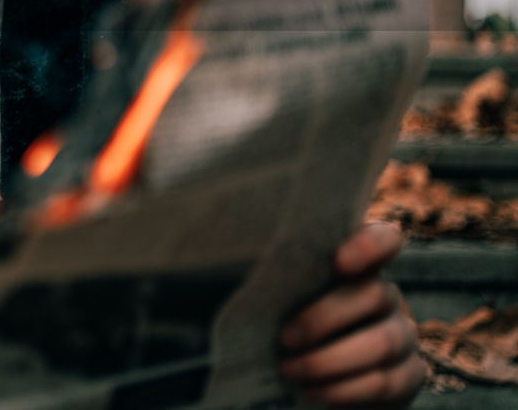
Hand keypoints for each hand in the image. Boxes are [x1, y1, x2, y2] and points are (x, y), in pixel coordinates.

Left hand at [278, 222, 426, 407]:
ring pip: (382, 341)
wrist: (305, 380)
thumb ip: (271, 276)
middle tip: (284, 337)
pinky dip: (344, 390)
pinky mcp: (408, 375)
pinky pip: (386, 382)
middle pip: (374, 293)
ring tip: (289, 369)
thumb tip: (222, 259)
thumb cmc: (278, 324)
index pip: (384, 239)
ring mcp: (402, 334)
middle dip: (324, 318)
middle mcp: (385, 295)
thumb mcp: (275, 296)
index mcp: (355, 265)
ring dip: (329, 360)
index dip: (370, 246)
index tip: (337, 261)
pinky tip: (312, 391)